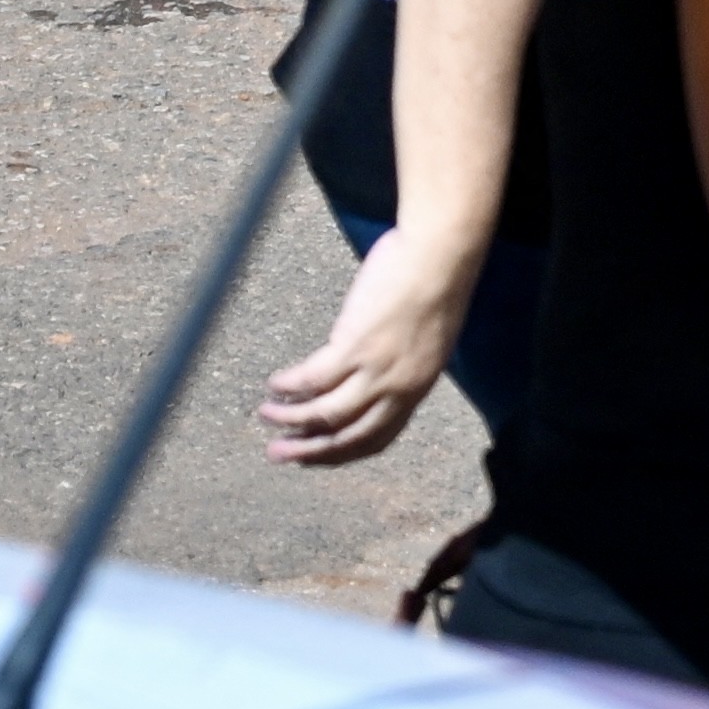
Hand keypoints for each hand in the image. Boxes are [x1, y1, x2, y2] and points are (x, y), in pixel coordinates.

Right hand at [258, 229, 479, 464]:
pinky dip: (289, 385)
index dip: (341, 452)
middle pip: (346, 438)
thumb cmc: (436, 282)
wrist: (442, 253)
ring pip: (324, 413)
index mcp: (417, 388)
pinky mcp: (355, 346)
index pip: (377, 438)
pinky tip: (275, 383)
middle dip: (308, 451)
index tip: (314, 456)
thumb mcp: (427, 339)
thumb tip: (367, 371)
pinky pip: (312, 378)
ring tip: (267, 414)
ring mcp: (377, 370)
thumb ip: (401, 363)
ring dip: (290, 419)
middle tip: (277, 454)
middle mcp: (398, 388)